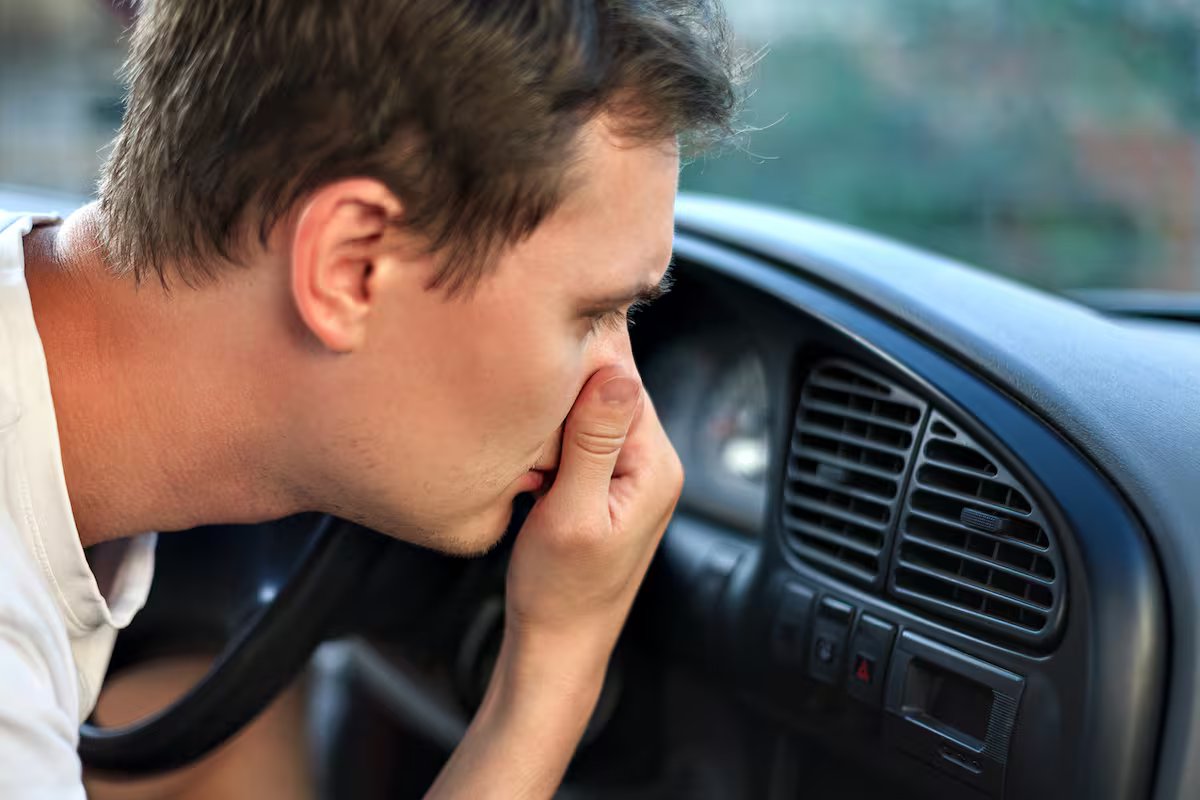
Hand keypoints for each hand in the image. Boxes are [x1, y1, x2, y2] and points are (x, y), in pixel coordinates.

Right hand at [505, 365, 683, 659]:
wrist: (557, 645)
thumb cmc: (560, 592)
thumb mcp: (571, 513)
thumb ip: (594, 442)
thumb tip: (619, 373)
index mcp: (655, 464)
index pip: (623, 378)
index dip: (576, 369)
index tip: (534, 369)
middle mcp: (653, 463)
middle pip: (607, 390)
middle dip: (561, 400)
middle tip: (531, 442)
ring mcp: (632, 474)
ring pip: (588, 413)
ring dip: (552, 426)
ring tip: (532, 466)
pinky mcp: (607, 485)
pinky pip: (579, 440)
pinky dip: (551, 448)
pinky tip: (534, 475)